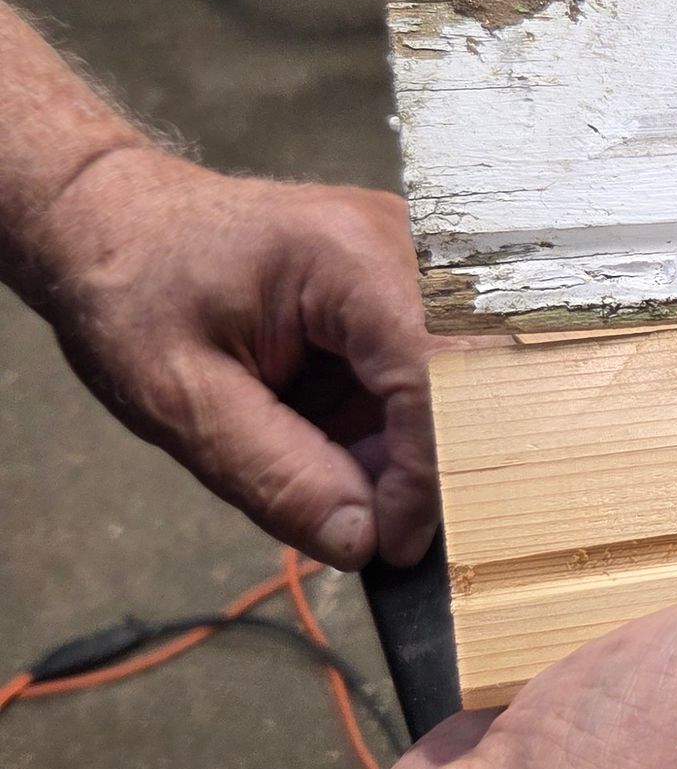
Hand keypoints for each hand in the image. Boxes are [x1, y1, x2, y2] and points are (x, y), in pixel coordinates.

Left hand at [35, 144, 436, 569]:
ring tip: (336, 476)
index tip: (391, 544)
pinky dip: (400, 433)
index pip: (434, 374)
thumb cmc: (135, 293)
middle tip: (377, 532)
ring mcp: (419, 263)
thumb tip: (364, 542)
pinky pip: (439, 380)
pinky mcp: (414, 292)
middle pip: (469, 378)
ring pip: (464, 386)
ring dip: (413, 452)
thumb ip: (274, 474)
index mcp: (346, 255)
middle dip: (432, 467)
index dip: (427, 471)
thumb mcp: (178, 399)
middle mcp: (406, 245)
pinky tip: (343, 445)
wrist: (115, 224)